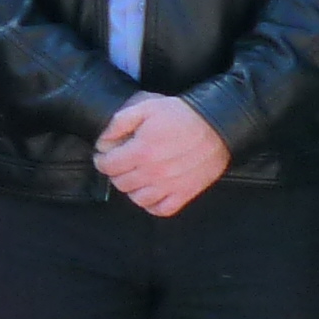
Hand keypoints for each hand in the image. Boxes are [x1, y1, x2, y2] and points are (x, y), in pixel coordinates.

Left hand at [96, 91, 230, 216]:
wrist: (217, 125)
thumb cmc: (180, 115)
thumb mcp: (145, 108)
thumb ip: (119, 123)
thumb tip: (103, 142)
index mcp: (141, 151)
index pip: (108, 166)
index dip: (101, 160)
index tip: (104, 156)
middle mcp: (154, 173)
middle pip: (121, 183)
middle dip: (116, 173)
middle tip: (121, 163)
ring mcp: (170, 186)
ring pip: (138, 199)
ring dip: (132, 189)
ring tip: (136, 177)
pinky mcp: (186, 193)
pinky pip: (162, 210)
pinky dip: (152, 204)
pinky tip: (151, 192)